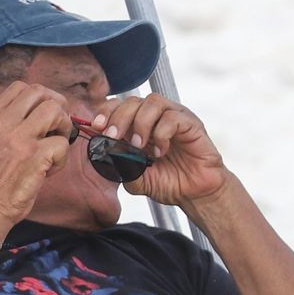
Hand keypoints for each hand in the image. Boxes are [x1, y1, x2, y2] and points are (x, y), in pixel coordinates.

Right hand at [0, 82, 73, 223]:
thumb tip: (39, 110)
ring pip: (55, 110)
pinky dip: (62, 158)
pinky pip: (63, 143)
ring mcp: (17, 137)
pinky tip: (49, 170)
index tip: (46, 115)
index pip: (20, 87)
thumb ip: (7, 123)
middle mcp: (0, 123)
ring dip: (63, 128)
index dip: (41, 97)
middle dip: (57, 108)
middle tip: (56, 130)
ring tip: (54, 147)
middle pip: (40, 92)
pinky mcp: (34, 155)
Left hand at [89, 94, 229, 205]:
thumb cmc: (170, 183)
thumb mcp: (137, 179)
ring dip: (140, 123)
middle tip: (113, 137)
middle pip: (132, 100)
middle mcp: (157, 117)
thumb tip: (106, 153)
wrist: (196, 194)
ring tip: (139, 146)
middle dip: (118, 117)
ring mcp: (175, 118)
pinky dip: (161, 133)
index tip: (97, 128)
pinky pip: (173, 117)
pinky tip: (161, 151)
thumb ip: (121, 167)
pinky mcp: (191, 124)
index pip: (118, 105)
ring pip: (152, 102)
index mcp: (140, 125)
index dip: (106, 112)